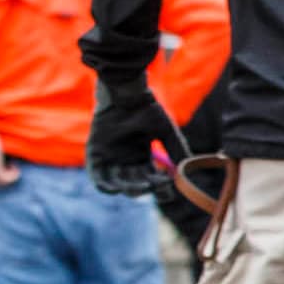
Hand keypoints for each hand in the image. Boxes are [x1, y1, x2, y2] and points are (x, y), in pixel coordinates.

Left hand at [86, 78, 180, 196]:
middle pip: (136, 184)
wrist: (126, 94)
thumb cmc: (147, 110)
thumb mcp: (167, 132)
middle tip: (154, 183)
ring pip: (118, 184)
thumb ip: (177, 150)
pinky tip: (117, 188)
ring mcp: (110, 159)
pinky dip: (106, 186)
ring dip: (130, 188)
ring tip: (142, 184)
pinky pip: (98, 177)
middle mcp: (126, 160)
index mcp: (142, 156)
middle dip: (146, 188)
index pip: (152, 179)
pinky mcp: (95, 155)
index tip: (169, 188)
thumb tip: (188, 171)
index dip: (160, 187)